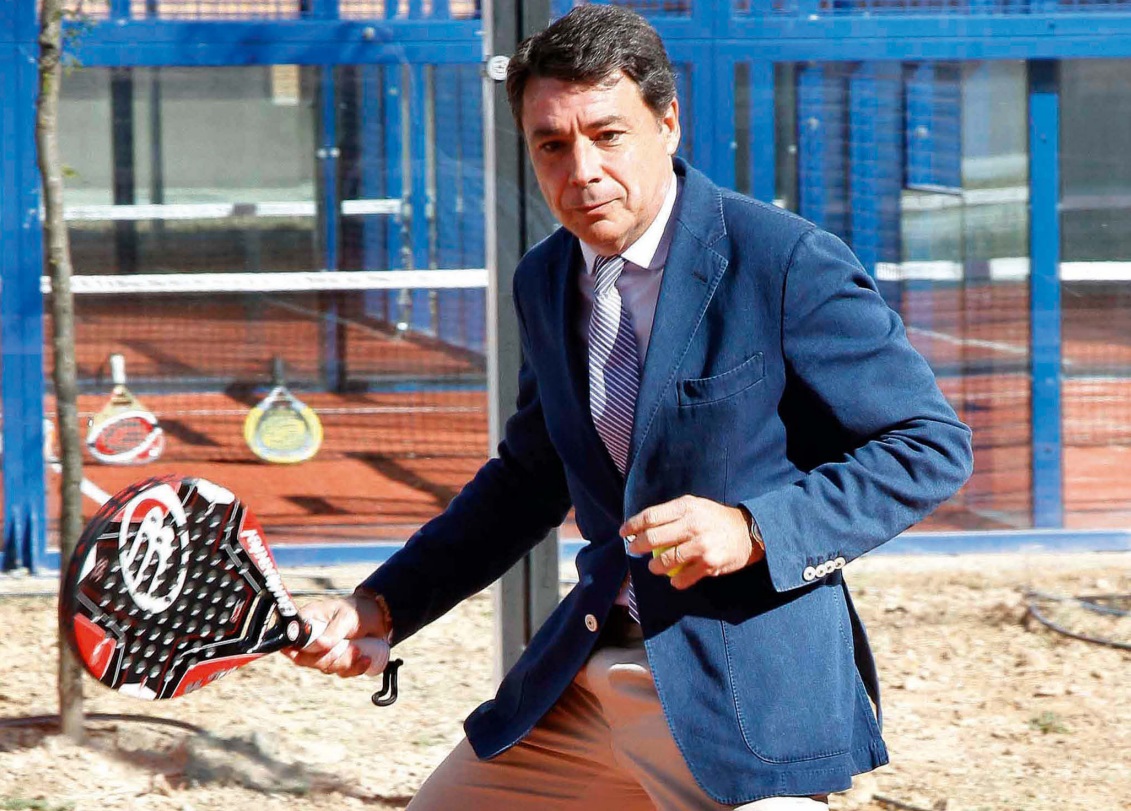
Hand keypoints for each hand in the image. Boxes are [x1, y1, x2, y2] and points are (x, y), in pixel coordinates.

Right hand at [283, 593, 389, 677]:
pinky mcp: (337, 660)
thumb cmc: (358, 610)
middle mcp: (312, 638)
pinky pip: (340, 672)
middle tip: (351, 648)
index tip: (306, 654)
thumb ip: (333, 631)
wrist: (380, 617)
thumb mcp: (347, 617)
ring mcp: (324, 651)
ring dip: (344, 663)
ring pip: (325, 668)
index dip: (294, 651)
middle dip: (330, 658)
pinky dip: (354, 668)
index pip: (291, 641)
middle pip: (307, 660)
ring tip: (360, 650)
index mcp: (307, 621)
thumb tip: (320, 645)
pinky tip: (365, 659)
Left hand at [622, 495, 764, 589]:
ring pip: (665, 561)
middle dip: (638, 546)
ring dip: (654, 566)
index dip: (633, 525)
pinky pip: (683, 578)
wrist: (748, 532)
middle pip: (653, 538)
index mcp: (686, 507)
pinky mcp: (709, 564)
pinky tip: (674, 579)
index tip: (624, 532)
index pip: (651, 516)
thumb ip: (671, 513)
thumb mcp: (695, 506)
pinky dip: (675, 581)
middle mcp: (692, 525)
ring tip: (653, 566)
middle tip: (634, 550)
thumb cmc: (715, 518)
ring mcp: (701, 545)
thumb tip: (642, 525)